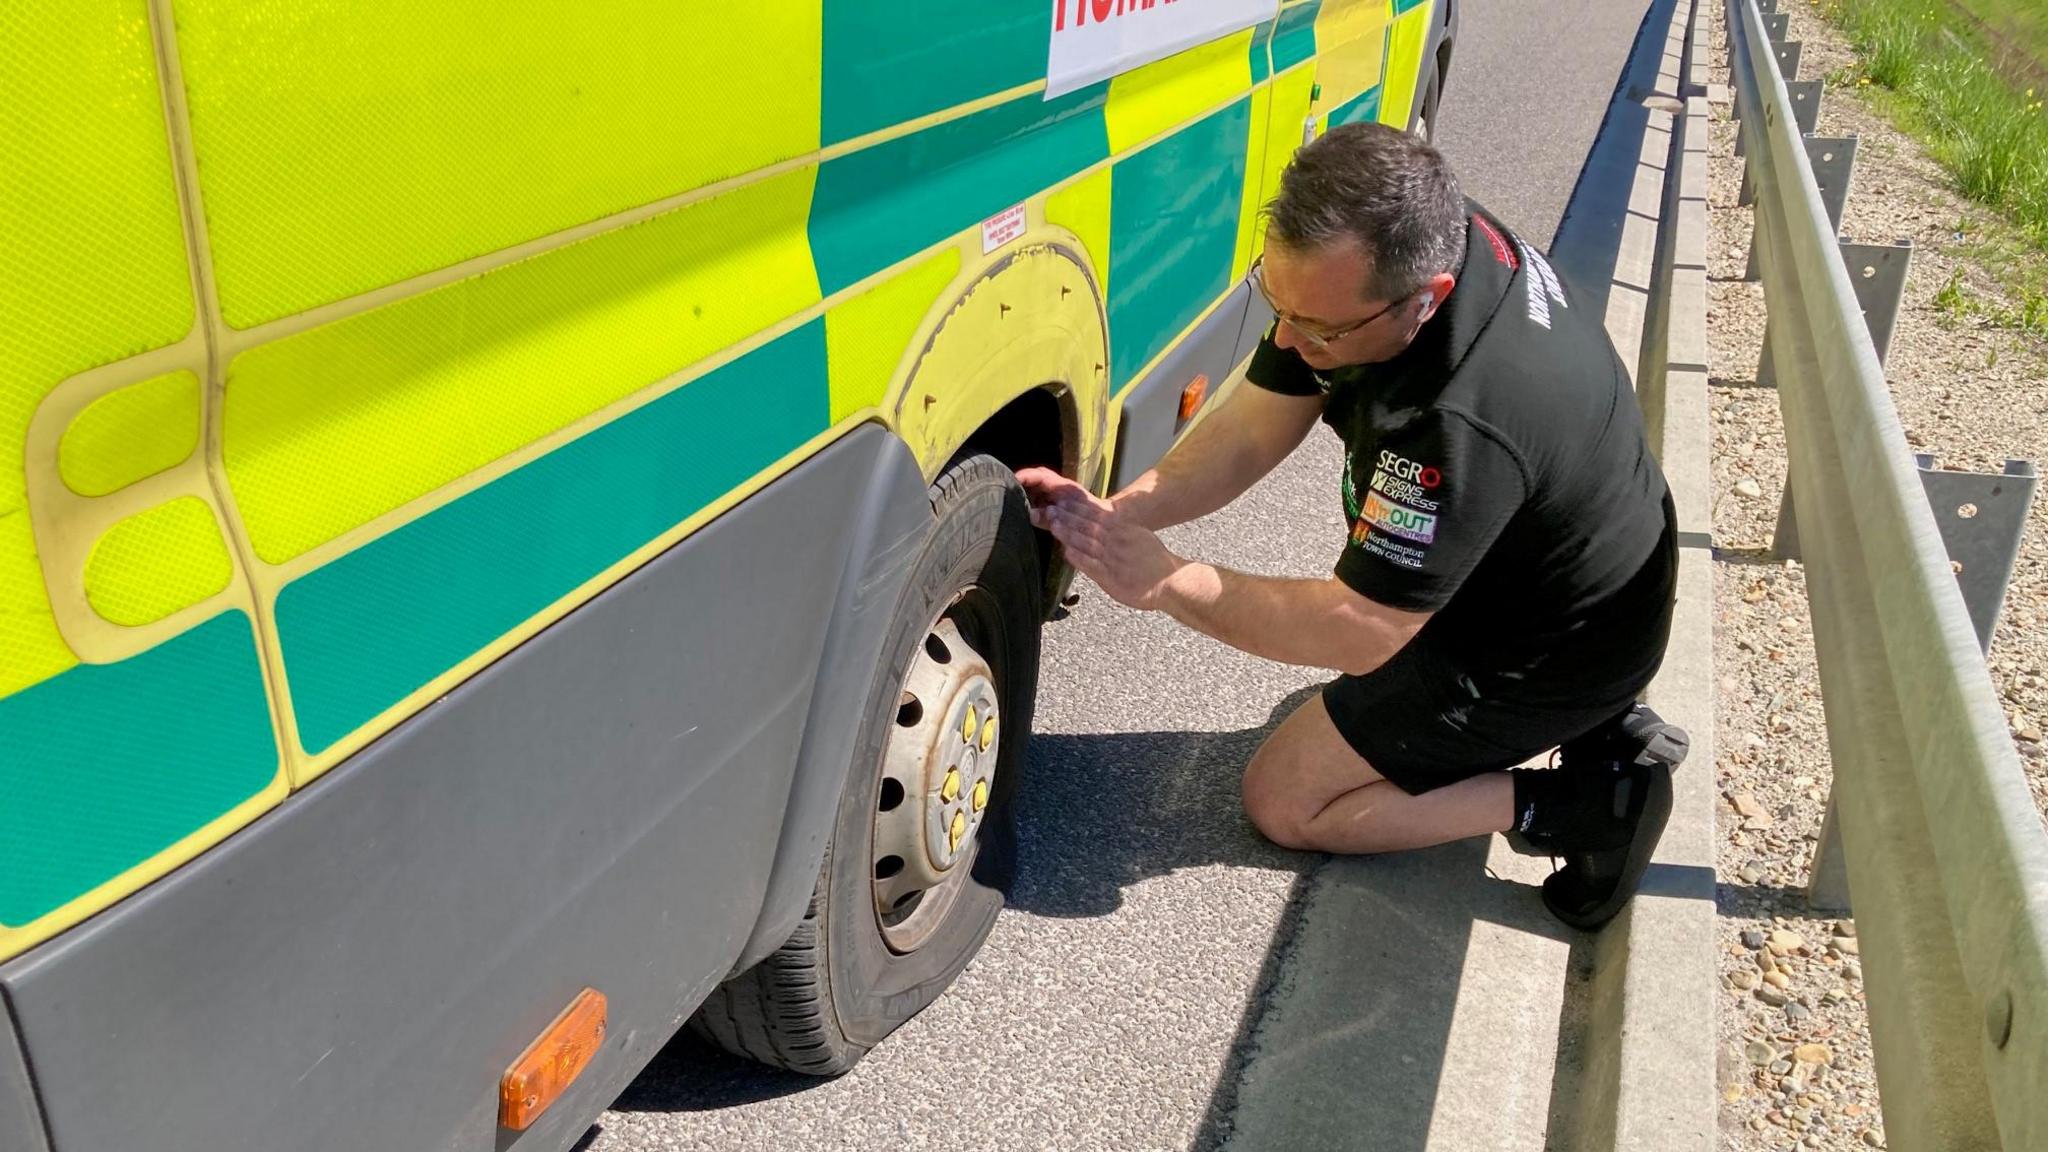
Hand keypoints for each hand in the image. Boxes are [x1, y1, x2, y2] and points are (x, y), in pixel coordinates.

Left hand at [1019, 474, 1181, 609]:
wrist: (1169, 582)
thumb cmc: (1155, 561)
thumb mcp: (1139, 536)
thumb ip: (1121, 530)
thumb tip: (1106, 521)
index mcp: (1123, 529)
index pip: (1097, 514)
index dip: (1078, 508)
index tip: (1062, 501)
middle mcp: (1117, 541)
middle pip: (1089, 525)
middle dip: (1068, 516)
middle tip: (1051, 508)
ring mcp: (1113, 558)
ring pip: (1087, 542)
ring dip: (1069, 533)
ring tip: (1054, 525)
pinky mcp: (1111, 577)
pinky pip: (1092, 565)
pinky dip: (1079, 558)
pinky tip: (1066, 551)